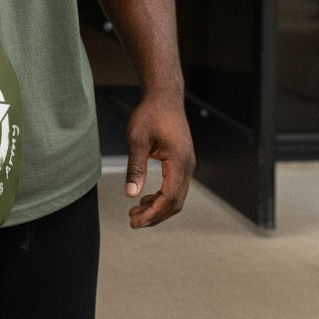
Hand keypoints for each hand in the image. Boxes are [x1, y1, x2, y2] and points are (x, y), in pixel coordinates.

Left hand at [124, 95, 194, 228]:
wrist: (164, 97)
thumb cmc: (150, 114)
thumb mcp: (137, 139)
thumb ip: (135, 167)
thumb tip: (130, 194)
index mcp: (179, 161)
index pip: (169, 198)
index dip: (153, 214)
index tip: (135, 222)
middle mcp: (188, 166)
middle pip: (175, 203)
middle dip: (155, 215)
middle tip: (132, 221)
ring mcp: (187, 165)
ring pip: (177, 197)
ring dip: (158, 208)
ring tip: (136, 213)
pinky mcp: (183, 162)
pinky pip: (175, 187)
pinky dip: (162, 197)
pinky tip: (145, 199)